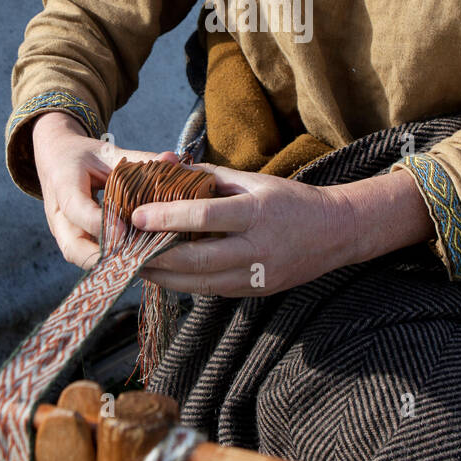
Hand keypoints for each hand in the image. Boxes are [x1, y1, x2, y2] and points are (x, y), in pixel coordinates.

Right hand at [32, 110, 179, 268]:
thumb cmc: (83, 155)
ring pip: (78, 256)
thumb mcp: (108, 152)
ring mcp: (61, 230)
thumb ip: (139, 159)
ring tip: (139, 261)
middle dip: (103, 256)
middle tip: (136, 257)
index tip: (126, 229)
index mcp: (63, 183)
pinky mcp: (69, 238)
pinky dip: (107, 259)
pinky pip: (85, 255)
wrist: (54, 158)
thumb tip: (173, 160)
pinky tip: (133, 259)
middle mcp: (57, 213)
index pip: (76, 208)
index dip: (100, 222)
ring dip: (107, 262)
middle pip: (72, 247)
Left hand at [135, 163, 433, 297]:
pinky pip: (212, 289)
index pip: (204, 217)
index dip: (167, 218)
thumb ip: (210, 177)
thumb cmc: (290, 200)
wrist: (336, 233)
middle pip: (196, 260)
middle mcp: (257, 248)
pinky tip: (165, 274)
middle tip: (123, 250)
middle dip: (155, 257)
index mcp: (256, 213)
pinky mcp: (256, 292)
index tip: (136, 216)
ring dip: (164, 276)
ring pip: (200, 283)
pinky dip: (185, 282)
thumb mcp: (253, 180)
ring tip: (136, 264)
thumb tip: (167, 169)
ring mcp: (257, 275)